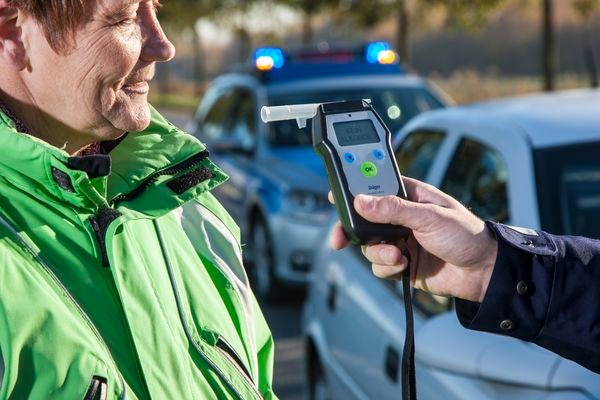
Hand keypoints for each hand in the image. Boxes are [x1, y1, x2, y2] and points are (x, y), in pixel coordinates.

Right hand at [330, 177, 496, 302]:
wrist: (483, 273)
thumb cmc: (466, 234)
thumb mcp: (430, 217)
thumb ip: (394, 209)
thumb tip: (361, 201)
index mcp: (409, 196)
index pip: (374, 187)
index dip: (353, 191)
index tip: (334, 196)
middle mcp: (401, 217)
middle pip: (363, 219)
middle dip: (352, 230)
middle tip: (341, 239)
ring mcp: (400, 240)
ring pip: (369, 245)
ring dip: (377, 253)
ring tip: (398, 256)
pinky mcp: (402, 263)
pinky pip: (380, 265)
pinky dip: (387, 267)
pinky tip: (403, 266)